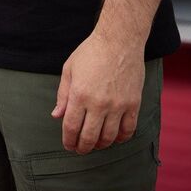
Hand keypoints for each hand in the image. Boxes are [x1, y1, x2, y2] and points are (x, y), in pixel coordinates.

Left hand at [51, 31, 143, 153]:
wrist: (119, 40)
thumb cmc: (91, 52)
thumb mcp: (69, 69)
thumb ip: (63, 95)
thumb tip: (57, 116)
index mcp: (79, 94)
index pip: (71, 127)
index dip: (68, 140)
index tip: (68, 145)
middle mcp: (99, 103)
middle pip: (89, 137)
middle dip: (82, 147)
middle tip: (80, 150)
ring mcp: (118, 105)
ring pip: (109, 137)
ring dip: (101, 145)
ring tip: (95, 144)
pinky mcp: (134, 104)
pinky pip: (128, 129)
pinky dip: (121, 138)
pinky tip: (115, 138)